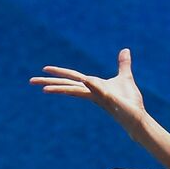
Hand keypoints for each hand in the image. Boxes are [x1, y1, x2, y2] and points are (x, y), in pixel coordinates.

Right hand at [31, 48, 146, 122]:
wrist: (138, 117)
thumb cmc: (130, 101)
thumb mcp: (125, 77)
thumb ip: (123, 64)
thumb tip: (125, 50)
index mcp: (93, 86)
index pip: (73, 78)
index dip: (59, 73)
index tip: (44, 69)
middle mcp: (93, 93)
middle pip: (68, 86)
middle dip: (50, 82)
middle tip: (31, 81)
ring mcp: (100, 97)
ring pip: (77, 91)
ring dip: (62, 89)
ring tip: (44, 89)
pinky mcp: (112, 101)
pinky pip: (101, 91)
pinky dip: (94, 86)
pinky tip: (87, 80)